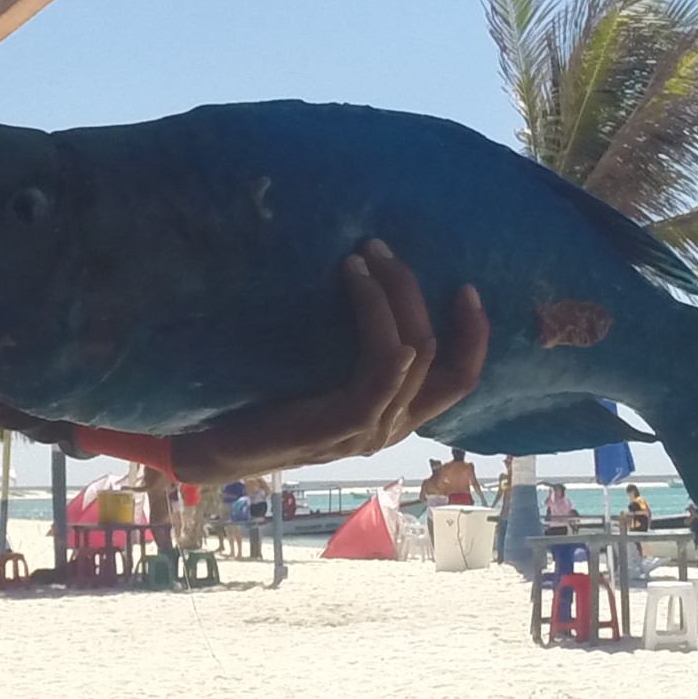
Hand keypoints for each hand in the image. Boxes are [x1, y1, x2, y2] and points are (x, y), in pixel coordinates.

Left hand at [170, 239, 488, 482]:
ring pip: (412, 357)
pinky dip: (391, 349)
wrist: (223, 449)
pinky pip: (380, 384)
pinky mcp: (340, 427)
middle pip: (438, 355)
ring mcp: (370, 430)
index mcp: (395, 413)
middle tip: (382, 249)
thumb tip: (362, 282)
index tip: (466, 286)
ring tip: (361, 260)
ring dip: (392, 299)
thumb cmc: (268, 406)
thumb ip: (353, 351)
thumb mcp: (322, 374)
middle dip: (416, 293)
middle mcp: (392, 425)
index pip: (459, 377)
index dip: (474, 334)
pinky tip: (387, 324)